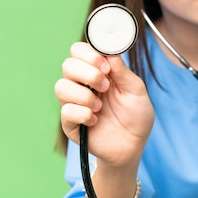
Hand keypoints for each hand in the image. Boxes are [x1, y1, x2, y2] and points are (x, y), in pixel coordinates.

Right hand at [55, 42, 153, 168]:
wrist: (133, 146)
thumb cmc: (136, 116)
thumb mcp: (136, 90)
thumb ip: (123, 72)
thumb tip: (110, 55)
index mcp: (98, 72)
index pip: (80, 51)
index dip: (89, 54)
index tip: (105, 66)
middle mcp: (83, 84)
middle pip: (68, 65)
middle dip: (88, 73)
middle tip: (106, 86)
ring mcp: (75, 103)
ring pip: (61, 87)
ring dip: (84, 95)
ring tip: (100, 106)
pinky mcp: (71, 123)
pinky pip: (66, 111)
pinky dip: (83, 114)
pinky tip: (95, 120)